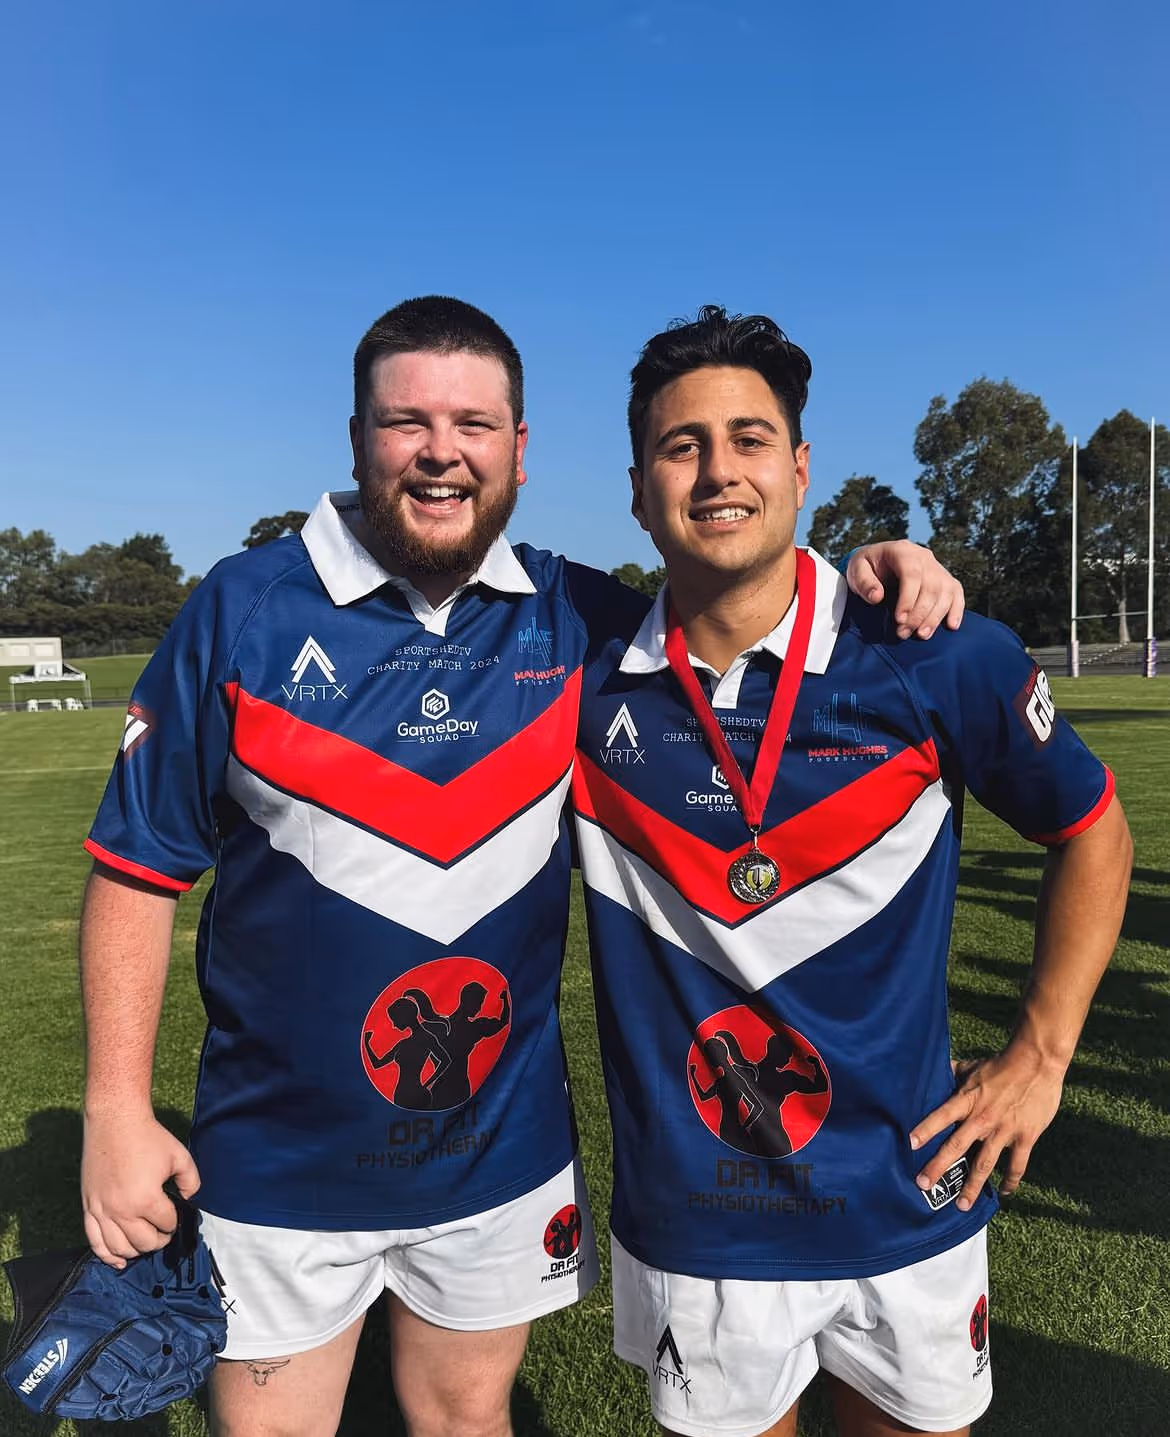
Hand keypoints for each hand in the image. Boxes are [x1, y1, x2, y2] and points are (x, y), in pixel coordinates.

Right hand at [82, 1111, 199, 1267]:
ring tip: (146, 1242)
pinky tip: (119, 1262)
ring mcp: (102, 1211)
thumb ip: (192, 1181)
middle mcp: (122, 1211)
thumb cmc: (149, 1137)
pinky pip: (94, 1242)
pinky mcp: (88, 1207)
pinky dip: (107, 1256)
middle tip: (164, 1231)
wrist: (115, 1121)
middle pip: (144, 1242)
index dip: (175, 1221)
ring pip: (119, 1248)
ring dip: (136, 1250)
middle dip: (158, 1240)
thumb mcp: (180, 1156)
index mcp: (147, 1200)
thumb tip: (190, 1199)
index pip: (166, 1225)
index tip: (176, 1213)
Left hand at [845, 541, 964, 638]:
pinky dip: (956, 610)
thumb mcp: (857, 570)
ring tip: (920, 635)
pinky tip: (951, 626)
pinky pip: (957, 593)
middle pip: (931, 586)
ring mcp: (937, 567)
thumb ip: (864, 582)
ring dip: (935, 617)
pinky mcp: (945, 579)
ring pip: (945, 592)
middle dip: (919, 613)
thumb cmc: (866, 567)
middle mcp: (924, 556)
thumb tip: (877, 597)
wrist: (877, 561)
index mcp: (902, 550)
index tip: (899, 619)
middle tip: (903, 633)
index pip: (912, 574)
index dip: (908, 599)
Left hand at [908, 1042, 1064, 1209]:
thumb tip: (933, 1071)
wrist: (1037, 1062)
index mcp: (967, 1100)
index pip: (941, 1116)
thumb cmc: (1001, 1064)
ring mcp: (1004, 1130)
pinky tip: (1004, 1191)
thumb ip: (953, 1074)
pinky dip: (1010, 1181)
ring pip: (985, 1165)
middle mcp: (982, 1118)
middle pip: (956, 1146)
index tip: (909, 1144)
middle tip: (922, 1185)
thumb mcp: (973, 1067)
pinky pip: (1016, 1165)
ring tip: (961, 1205)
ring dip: (972, 1187)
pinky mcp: (1025, 1137)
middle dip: (938, 1167)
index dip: (926, 1129)